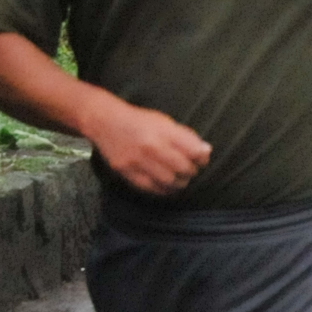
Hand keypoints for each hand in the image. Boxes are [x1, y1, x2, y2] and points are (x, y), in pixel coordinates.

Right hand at [85, 93, 211, 197]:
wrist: (106, 122)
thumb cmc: (140, 121)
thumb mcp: (165, 121)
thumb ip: (185, 136)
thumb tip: (205, 151)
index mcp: (163, 131)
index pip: (193, 151)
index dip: (202, 158)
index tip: (202, 160)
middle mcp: (151, 146)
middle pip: (183, 168)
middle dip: (192, 172)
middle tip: (191, 170)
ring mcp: (137, 160)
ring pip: (169, 181)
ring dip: (180, 183)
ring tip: (181, 179)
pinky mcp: (126, 171)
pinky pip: (150, 188)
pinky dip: (164, 190)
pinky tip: (168, 186)